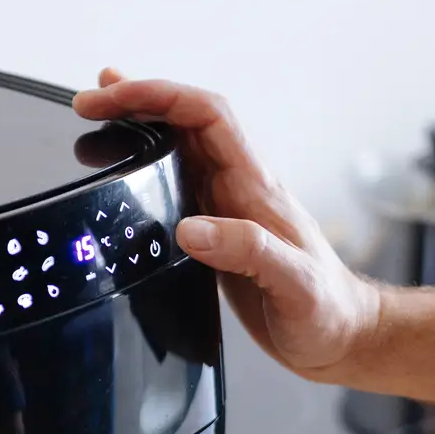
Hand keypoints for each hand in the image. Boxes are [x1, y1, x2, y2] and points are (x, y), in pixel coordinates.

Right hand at [73, 70, 379, 378]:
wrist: (343, 338)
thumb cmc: (327, 312)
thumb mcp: (294, 284)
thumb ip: (247, 251)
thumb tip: (191, 229)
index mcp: (257, 189)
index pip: (208, 116)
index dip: (161, 96)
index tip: (116, 96)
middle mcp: (242, 189)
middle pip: (188, 120)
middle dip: (138, 100)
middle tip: (91, 100)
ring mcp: (230, 209)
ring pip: (181, 148)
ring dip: (140, 126)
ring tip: (100, 115)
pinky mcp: (221, 234)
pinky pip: (179, 185)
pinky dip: (147, 167)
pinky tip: (129, 173)